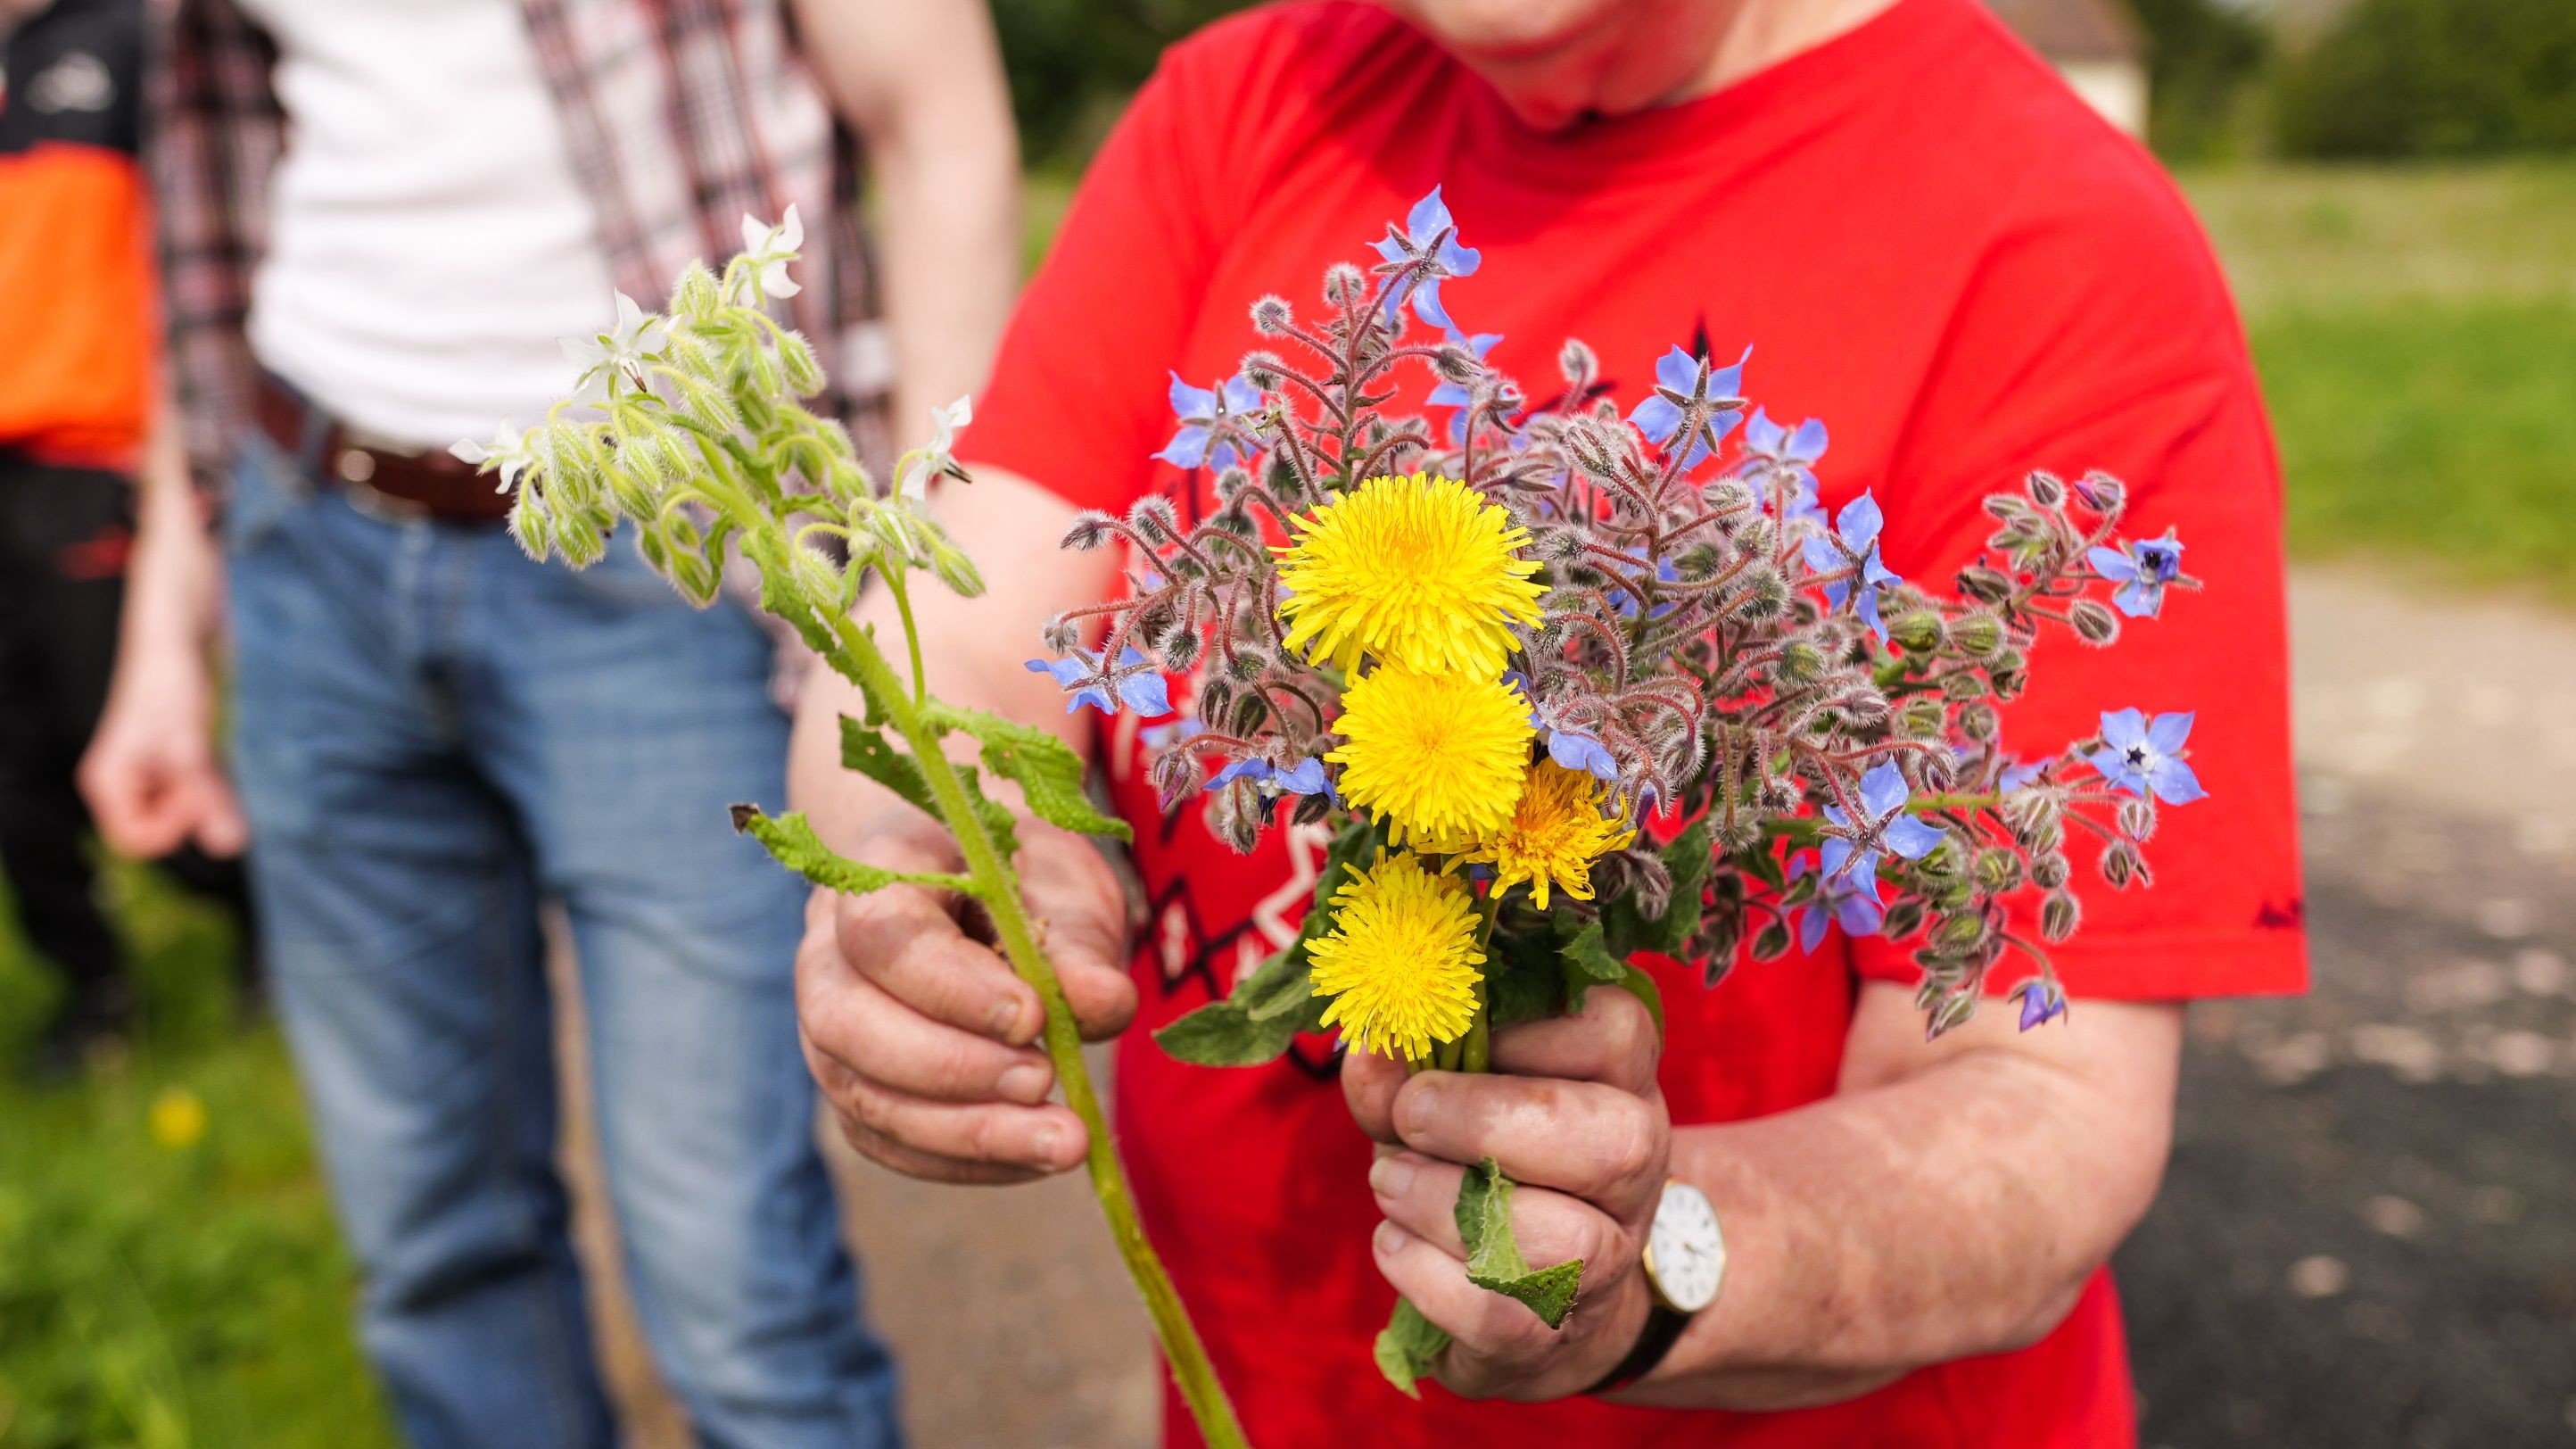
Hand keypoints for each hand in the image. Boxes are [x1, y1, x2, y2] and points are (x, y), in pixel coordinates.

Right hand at [78, 641, 246, 860]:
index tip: (194, 791)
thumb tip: (230, 848)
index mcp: (108, 783)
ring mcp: (148, 777)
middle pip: (160, 830)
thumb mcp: (190, 745)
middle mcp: (123, 785)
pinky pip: (196, 795)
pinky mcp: (175, 767)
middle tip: (202, 769)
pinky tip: (213, 759)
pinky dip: (211, 786)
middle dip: (190, 809)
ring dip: (203, 796)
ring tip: (205, 758)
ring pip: (182, 814)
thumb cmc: (171, 685)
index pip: (135, 842)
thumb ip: (206, 797)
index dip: (171, 827)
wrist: (178, 640)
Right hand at [798, 810, 1136, 1182]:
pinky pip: (886, 1140)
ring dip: (965, 1131)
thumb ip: (1079, 942)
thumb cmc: (1024, 879)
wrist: (984, 889)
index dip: (951, 985)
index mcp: (878, 869)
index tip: (1034, 1016)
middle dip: (951, 1067)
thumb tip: (1103, 1002)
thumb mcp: (1064, 887)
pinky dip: (962, 1160)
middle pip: (845, 1022)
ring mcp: (831, 1026)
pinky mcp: (853, 1088)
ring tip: (1061, 1140)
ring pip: (861, 1094)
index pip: (881, 932)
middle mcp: (828, 950)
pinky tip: (1033, 1156)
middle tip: (1044, 1081)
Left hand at [1344, 985, 1670, 1399]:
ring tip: (1390, 1184)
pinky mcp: (1552, 1336)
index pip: (1617, 1034)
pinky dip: (1424, 1272)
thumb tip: (1372, 1051)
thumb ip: (1408, 1073)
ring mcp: (1607, 1262)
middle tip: (1412, 1115)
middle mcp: (1634, 1172)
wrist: (1533, 1307)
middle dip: (1489, 1120)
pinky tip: (1395, 1243)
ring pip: (1560, 1240)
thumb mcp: (1449, 1102)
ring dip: (1446, 1204)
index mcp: (1619, 1086)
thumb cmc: (1484, 1168)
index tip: (1451, 1036)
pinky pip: (1497, 1312)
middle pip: (1614, 1140)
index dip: (1530, 1031)